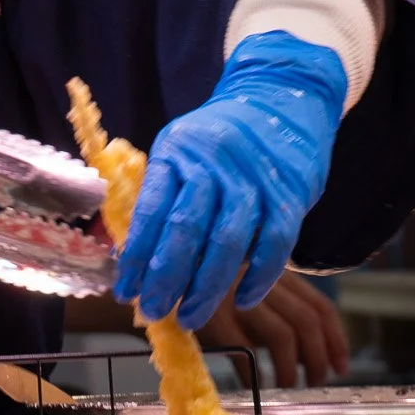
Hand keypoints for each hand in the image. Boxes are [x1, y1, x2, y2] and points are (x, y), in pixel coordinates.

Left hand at [114, 30, 347, 329]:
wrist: (280, 97)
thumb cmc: (220, 137)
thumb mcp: (180, 150)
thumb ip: (160, 195)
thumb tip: (131, 256)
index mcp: (177, 152)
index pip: (151, 211)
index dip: (136, 256)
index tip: (125, 291)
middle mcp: (214, 164)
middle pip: (186, 229)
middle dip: (166, 278)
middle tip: (155, 311)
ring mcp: (254, 179)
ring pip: (227, 242)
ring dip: (207, 287)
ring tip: (190, 316)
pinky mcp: (289, 194)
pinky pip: (274, 244)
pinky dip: (259, 277)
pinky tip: (244, 301)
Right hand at [200, 272, 348, 388]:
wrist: (150, 282)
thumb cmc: (199, 292)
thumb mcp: (243, 289)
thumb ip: (273, 308)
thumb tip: (310, 352)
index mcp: (272, 270)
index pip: (319, 304)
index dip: (336, 339)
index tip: (341, 366)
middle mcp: (258, 277)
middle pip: (308, 321)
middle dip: (319, 358)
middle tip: (316, 382)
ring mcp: (236, 293)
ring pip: (284, 335)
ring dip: (291, 369)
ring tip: (288, 386)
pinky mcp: (211, 313)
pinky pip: (245, 351)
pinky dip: (255, 374)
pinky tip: (255, 387)